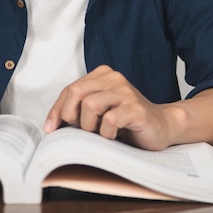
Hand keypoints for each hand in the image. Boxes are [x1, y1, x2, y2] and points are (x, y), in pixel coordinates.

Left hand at [44, 65, 180, 149]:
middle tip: (80, 131)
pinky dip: (106, 134)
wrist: (161, 126)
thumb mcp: (99, 111)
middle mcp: (114, 79)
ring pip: (90, 105)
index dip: (57, 110)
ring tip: (99, 134)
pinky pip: (109, 120)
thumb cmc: (126, 121)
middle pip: (76, 92)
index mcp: (103, 75)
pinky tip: (113, 137)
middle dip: (71, 116)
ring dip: (89, 126)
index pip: (70, 89)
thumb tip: (52, 124)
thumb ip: (80, 109)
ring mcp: (126, 92)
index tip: (51, 128)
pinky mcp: (136, 109)